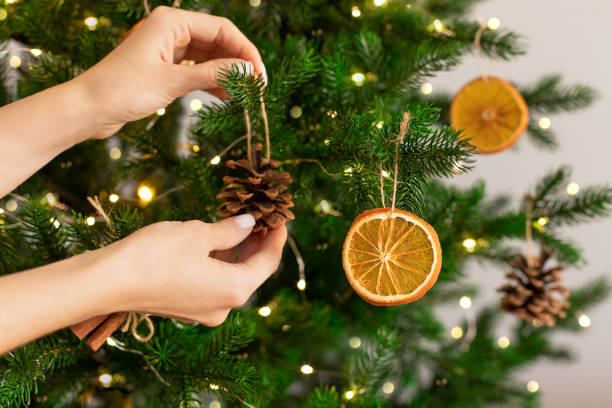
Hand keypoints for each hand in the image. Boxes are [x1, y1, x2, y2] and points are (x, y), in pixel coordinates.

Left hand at [76, 6, 265, 138]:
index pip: (222, 29)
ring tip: (244, 95)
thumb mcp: (173, 82)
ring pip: (210, 57)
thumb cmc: (123, 89)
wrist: (89, 109)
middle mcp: (172, 30)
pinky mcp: (165, 67)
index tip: (260, 76)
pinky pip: (198, 70)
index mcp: (172, 22)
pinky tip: (226, 96)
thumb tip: (248, 72)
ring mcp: (169, 49)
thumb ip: (213, 74)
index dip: (245, 52)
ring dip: (227, 74)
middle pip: (218, 42)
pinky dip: (212, 82)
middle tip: (256, 88)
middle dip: (238, 64)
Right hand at [104, 214, 285, 325]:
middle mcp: (223, 307)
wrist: (107, 282)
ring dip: (235, 251)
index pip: (268, 263)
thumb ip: (230, 230)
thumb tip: (248, 224)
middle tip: (260, 215)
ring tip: (238, 221)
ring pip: (229, 276)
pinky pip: (211, 282)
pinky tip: (215, 239)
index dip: (276, 238)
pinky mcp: (185, 308)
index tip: (280, 218)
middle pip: (250, 271)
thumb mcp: (199, 234)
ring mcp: (203, 311)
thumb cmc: (155, 255)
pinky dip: (217, 261)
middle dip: (256, 243)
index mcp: (234, 290)